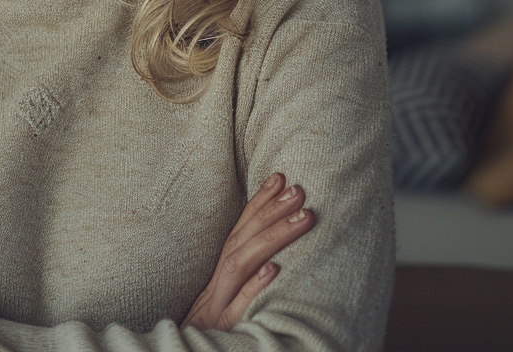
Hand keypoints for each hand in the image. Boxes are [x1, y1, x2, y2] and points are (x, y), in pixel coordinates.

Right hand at [181, 173, 314, 331]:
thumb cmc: (209, 336)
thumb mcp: (224, 306)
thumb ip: (242, 281)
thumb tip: (274, 259)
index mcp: (219, 277)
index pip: (239, 232)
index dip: (258, 203)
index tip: (280, 177)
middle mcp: (216, 286)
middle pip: (241, 242)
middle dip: (271, 212)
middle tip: (299, 189)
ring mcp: (217, 308)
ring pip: (240, 266)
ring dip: (271, 238)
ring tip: (303, 217)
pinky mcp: (221, 332)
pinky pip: (237, 309)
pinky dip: (252, 288)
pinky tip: (274, 271)